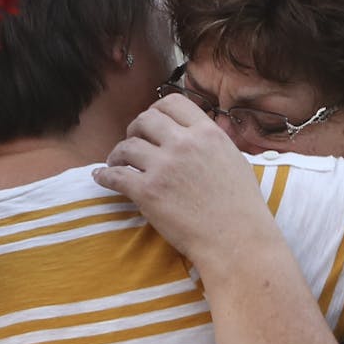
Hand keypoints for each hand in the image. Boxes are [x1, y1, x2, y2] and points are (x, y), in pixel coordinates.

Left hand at [92, 94, 278, 270]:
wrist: (236, 241)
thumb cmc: (241, 207)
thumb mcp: (234, 159)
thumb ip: (211, 142)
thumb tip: (195, 133)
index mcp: (207, 133)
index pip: (172, 103)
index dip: (156, 111)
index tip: (151, 124)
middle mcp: (184, 144)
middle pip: (145, 120)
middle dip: (135, 129)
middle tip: (134, 143)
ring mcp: (164, 167)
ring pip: (127, 146)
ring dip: (117, 154)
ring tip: (117, 163)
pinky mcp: (148, 192)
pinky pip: (115, 176)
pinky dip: (104, 175)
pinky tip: (101, 177)